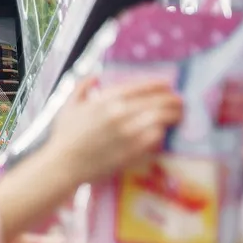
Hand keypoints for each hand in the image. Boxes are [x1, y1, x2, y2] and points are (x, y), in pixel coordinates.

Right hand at [46, 78, 183, 185]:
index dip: (160, 85)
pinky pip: (156, 138)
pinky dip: (162, 133)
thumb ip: (81, 88)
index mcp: (106, 100)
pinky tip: (163, 133)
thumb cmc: (63, 137)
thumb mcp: (68, 107)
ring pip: (162, 118)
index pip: (144, 86)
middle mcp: (120, 113)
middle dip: (174, 100)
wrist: (62, 165)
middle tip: (180, 103)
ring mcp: (128, 132)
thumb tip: (94, 77)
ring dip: (173, 116)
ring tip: (178, 117)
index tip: (168, 86)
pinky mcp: (132, 151)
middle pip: (158, 101)